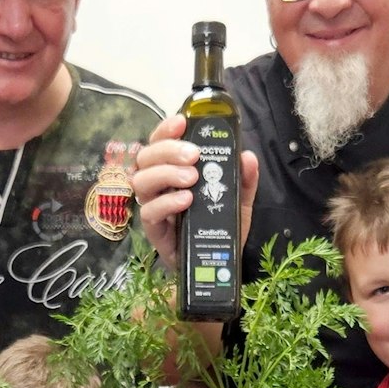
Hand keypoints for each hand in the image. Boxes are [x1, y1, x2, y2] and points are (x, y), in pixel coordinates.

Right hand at [130, 113, 258, 269]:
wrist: (216, 265)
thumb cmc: (218, 226)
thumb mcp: (238, 200)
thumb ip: (243, 179)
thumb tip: (247, 157)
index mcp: (173, 171)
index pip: (159, 142)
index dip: (165, 129)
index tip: (182, 121)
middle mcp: (158, 186)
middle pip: (145, 157)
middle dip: (167, 150)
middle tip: (194, 155)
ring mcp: (153, 207)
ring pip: (141, 181)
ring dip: (165, 174)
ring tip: (192, 179)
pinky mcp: (154, 231)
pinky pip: (148, 213)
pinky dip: (166, 203)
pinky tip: (185, 201)